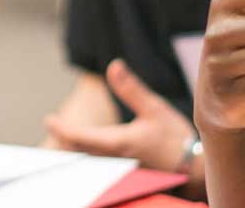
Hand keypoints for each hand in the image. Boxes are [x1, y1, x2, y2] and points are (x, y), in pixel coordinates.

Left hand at [44, 59, 194, 171]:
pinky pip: (98, 171)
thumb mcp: (154, 108)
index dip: (61, 128)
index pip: (78, 137)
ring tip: (62, 142)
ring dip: (72, 154)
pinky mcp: (125, 178)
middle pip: (75, 155)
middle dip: (61, 144)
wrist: (195, 170)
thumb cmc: (177, 139)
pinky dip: (87, 161)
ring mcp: (119, 172)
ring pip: (86, 165)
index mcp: (117, 143)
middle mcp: (113, 161)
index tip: (49, 119)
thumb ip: (130, 89)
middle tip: (52, 131)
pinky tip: (86, 155)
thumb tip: (113, 65)